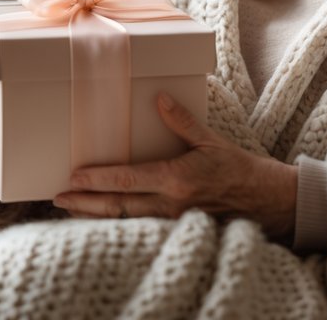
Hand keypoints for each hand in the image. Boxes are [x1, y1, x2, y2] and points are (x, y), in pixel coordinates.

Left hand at [52, 92, 297, 237]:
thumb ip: (182, 121)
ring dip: (96, 215)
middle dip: (86, 203)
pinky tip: (103, 219)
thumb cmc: (241, 170)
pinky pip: (142, 228)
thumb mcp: (212, 141)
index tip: (74, 176)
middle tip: (58, 197)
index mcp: (177, 179)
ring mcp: (174, 222)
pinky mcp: (179, 230)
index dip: (97, 179)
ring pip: (126, 220)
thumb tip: (159, 98)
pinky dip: (119, 223)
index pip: (127, 179)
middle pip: (118, 206)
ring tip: (71, 208)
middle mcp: (172, 204)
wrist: (268, 203)